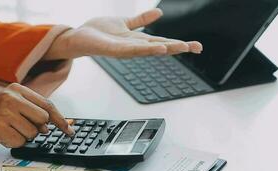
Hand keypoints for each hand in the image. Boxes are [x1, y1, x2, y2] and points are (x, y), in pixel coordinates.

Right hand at [0, 83, 73, 150]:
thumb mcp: (11, 106)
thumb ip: (32, 112)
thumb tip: (54, 125)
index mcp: (17, 89)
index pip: (48, 105)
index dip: (61, 119)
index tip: (69, 130)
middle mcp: (11, 96)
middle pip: (43, 119)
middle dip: (36, 129)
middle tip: (19, 128)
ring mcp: (4, 110)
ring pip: (32, 132)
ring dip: (22, 136)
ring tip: (6, 130)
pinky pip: (19, 141)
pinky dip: (12, 142)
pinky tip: (0, 135)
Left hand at [44, 8, 201, 59]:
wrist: (80, 36)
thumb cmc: (101, 32)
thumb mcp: (126, 23)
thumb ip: (141, 20)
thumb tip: (160, 13)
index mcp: (138, 40)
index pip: (163, 42)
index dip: (179, 43)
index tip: (197, 46)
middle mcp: (134, 47)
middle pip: (160, 47)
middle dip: (178, 48)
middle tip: (197, 47)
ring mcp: (124, 50)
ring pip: (148, 49)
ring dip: (165, 49)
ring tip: (181, 47)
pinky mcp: (113, 50)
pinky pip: (131, 50)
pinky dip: (146, 49)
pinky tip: (158, 48)